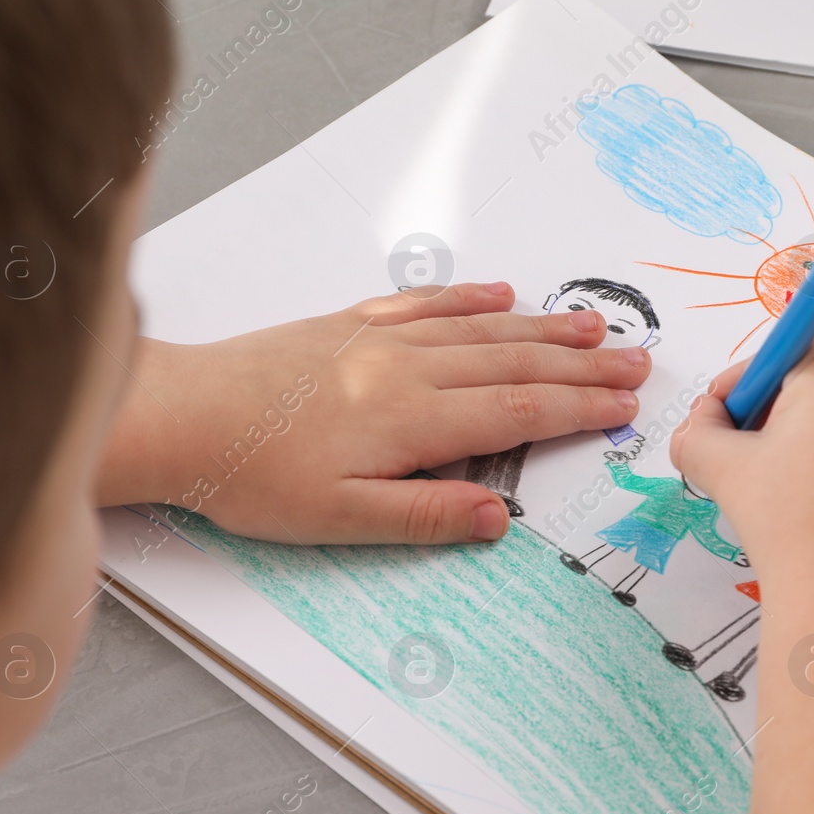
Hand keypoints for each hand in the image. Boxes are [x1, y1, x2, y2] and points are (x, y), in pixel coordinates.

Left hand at [98, 281, 649, 543]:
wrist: (177, 415)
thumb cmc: (251, 477)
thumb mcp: (340, 521)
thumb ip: (425, 517)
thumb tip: (499, 520)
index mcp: (411, 418)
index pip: (516, 410)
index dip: (577, 409)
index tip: (624, 406)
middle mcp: (405, 367)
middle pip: (513, 362)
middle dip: (581, 365)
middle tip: (637, 361)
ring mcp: (378, 337)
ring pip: (480, 327)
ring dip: (542, 327)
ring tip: (593, 326)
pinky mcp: (347, 323)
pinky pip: (425, 302)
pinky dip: (470, 297)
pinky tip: (501, 292)